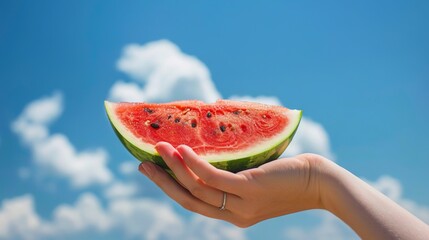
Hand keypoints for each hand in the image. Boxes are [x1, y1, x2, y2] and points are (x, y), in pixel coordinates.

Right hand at [138, 142, 324, 226]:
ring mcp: (242, 204)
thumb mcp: (257, 179)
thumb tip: (213, 154)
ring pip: (197, 189)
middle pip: (188, 200)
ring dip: (174, 168)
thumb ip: (236, 175)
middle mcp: (235, 214)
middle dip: (162, 183)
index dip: (171, 189)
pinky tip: (182, 150)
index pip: (195, 203)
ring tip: (157, 148)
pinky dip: (195, 164)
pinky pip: (214, 178)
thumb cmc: (290, 176)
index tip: (154, 171)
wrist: (321, 183)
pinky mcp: (250, 189)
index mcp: (234, 214)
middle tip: (142, 164)